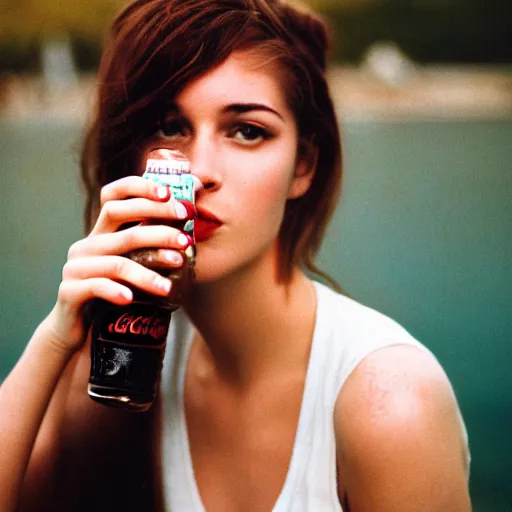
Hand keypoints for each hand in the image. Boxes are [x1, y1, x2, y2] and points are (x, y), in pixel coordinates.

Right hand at [44, 176, 194, 353]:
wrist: (79, 330)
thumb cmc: (115, 296)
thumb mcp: (132, 268)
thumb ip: (149, 251)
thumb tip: (188, 236)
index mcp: (102, 233)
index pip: (115, 196)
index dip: (140, 189)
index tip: (169, 194)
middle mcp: (87, 244)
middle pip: (121, 225)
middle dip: (158, 230)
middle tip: (185, 241)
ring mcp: (76, 267)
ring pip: (117, 262)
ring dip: (148, 272)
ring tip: (170, 285)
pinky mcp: (69, 291)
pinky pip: (96, 287)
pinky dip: (115, 290)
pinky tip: (131, 299)